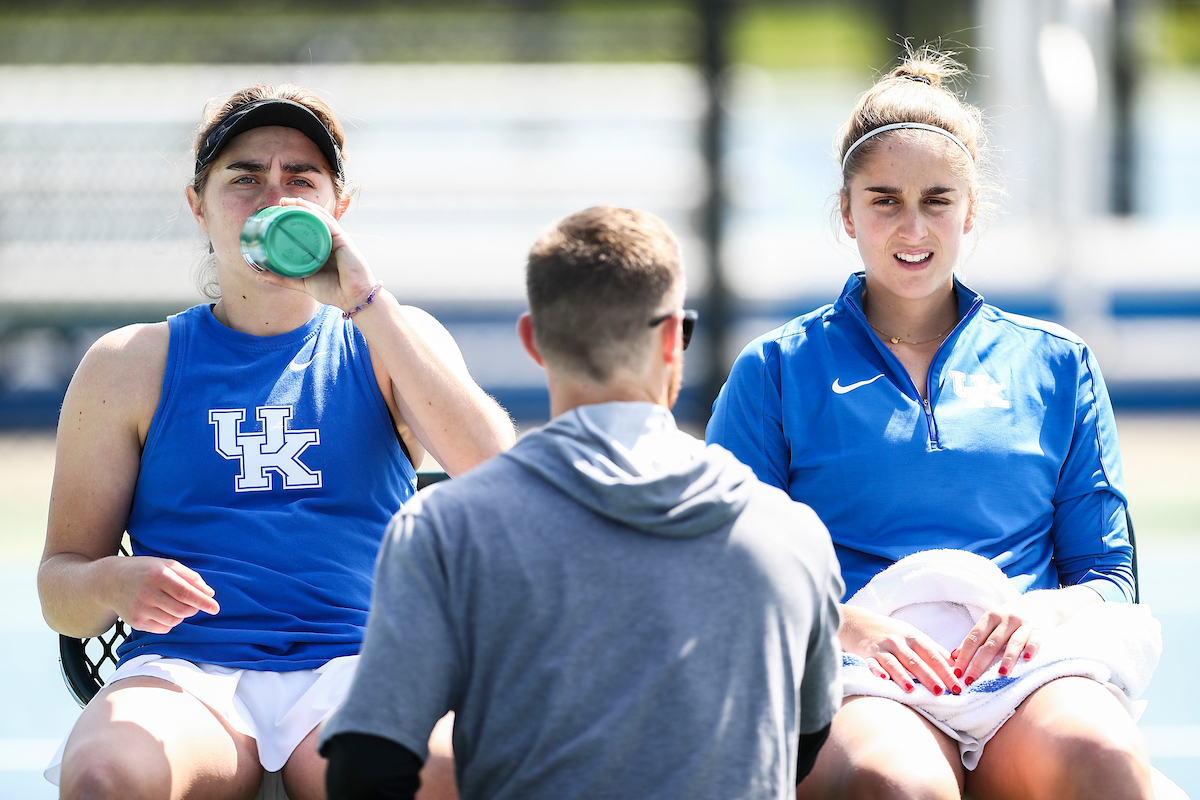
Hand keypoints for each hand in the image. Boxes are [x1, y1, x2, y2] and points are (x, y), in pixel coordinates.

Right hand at [104, 556, 219, 633]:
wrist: (110, 581)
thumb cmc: (145, 571)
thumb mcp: (167, 565)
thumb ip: (190, 577)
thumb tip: (209, 593)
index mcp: (158, 575)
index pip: (186, 593)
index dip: (203, 602)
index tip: (215, 608)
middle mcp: (147, 593)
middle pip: (182, 610)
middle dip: (194, 609)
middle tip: (193, 603)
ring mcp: (140, 609)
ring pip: (174, 621)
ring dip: (181, 615)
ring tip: (174, 604)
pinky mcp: (135, 622)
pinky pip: (162, 628)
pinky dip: (169, 622)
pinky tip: (162, 611)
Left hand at [259, 197, 377, 313]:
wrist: (352, 299)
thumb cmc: (333, 291)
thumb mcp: (302, 283)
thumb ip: (282, 278)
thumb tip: (259, 275)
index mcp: (322, 248)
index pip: (308, 228)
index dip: (295, 218)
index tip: (278, 211)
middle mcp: (330, 241)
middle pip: (314, 219)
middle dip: (298, 208)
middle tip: (280, 202)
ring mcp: (337, 239)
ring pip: (320, 217)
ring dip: (305, 207)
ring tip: (289, 200)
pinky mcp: (343, 240)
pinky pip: (329, 223)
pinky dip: (316, 213)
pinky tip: (305, 206)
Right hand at [841, 605, 960, 695]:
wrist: (857, 622)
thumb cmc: (890, 633)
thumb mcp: (912, 636)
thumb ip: (933, 650)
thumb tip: (956, 666)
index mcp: (913, 638)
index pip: (932, 655)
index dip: (946, 671)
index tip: (958, 687)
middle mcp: (898, 642)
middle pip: (916, 661)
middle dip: (929, 677)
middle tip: (941, 692)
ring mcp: (882, 648)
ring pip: (894, 663)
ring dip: (903, 676)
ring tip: (912, 690)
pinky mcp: (866, 654)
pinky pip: (872, 663)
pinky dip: (877, 671)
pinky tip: (883, 679)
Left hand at [952, 589, 1083, 685]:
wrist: (1040, 605)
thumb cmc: (1009, 619)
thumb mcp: (990, 623)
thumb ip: (975, 639)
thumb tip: (954, 656)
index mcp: (990, 617)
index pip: (974, 638)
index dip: (964, 655)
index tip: (957, 672)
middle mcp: (1006, 619)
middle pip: (991, 644)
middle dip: (979, 664)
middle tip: (971, 681)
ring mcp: (1024, 624)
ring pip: (1013, 643)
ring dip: (1006, 659)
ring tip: (999, 675)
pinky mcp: (1040, 630)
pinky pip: (1036, 640)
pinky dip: (1031, 649)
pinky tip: (1027, 659)